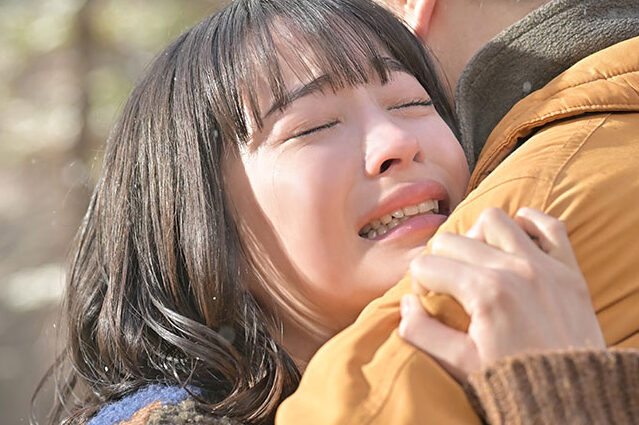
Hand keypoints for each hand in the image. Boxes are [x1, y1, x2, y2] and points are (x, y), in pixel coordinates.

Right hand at [398, 207, 604, 381]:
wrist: (573, 400)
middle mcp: (514, 269)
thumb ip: (421, 331)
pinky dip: (529, 224)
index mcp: (484, 292)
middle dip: (440, 261)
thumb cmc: (515, 383)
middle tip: (447, 286)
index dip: (419, 284)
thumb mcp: (460, 365)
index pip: (427, 265)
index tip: (429, 303)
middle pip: (452, 240)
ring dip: (477, 237)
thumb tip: (405, 303)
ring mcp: (545, 265)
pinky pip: (548, 224)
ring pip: (494, 220)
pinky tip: (516, 241)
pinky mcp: (569, 269)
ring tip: (477, 262)